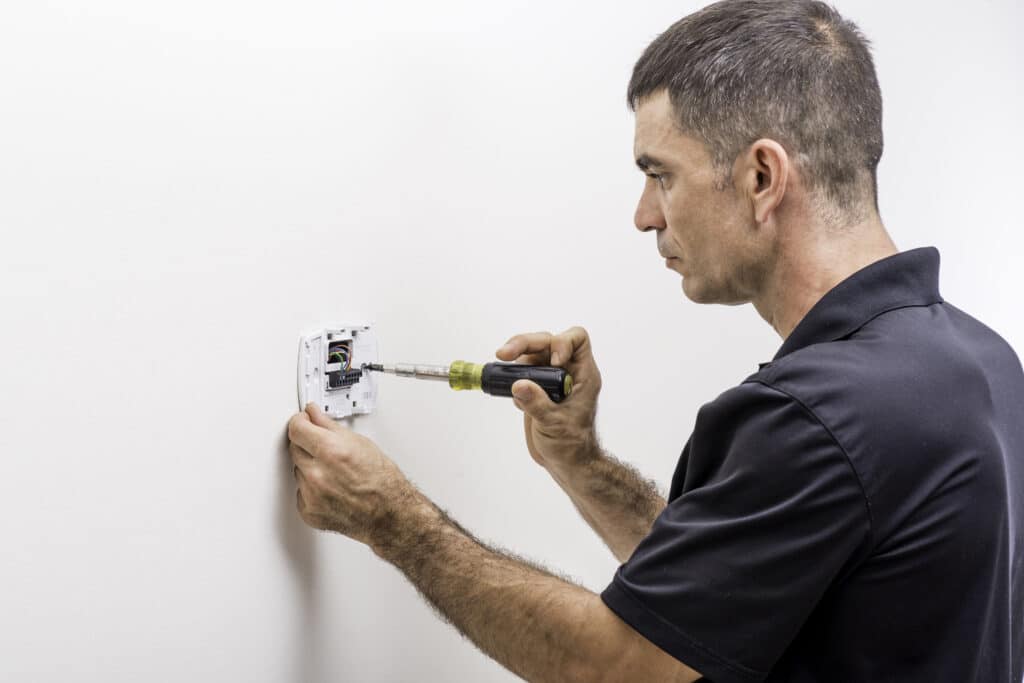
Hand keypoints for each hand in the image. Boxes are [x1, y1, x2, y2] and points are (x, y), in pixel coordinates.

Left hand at [287, 403, 419, 548]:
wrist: (389, 513)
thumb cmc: (382, 481)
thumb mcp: (360, 443)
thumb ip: (329, 426)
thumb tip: (314, 414)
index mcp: (330, 451)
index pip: (296, 428)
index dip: (300, 421)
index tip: (303, 420)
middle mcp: (317, 474)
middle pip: (295, 448)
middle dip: (308, 444)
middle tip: (326, 448)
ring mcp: (311, 495)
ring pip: (298, 471)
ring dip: (311, 468)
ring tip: (335, 473)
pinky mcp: (309, 512)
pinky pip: (301, 493)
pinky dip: (312, 490)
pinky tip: (331, 488)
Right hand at [495, 326, 601, 471]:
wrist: (565, 462)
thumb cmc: (572, 446)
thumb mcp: (555, 425)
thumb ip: (537, 404)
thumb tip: (519, 384)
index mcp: (583, 374)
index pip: (577, 340)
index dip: (562, 343)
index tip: (551, 361)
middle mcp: (566, 371)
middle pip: (546, 342)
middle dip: (525, 343)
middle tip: (504, 354)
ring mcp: (550, 379)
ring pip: (531, 354)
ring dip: (515, 357)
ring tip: (503, 367)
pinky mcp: (536, 388)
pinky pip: (522, 371)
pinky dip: (511, 377)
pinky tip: (514, 397)